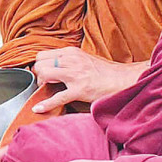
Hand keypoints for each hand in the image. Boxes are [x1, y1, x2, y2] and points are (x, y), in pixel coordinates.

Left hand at [32, 48, 147, 111]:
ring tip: (47, 90)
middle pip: (40, 64)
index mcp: (70, 52)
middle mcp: (71, 60)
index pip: (42, 55)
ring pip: (44, 75)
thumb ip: (67, 60)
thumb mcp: (83, 59)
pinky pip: (57, 98)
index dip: (40, 65)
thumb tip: (50, 66)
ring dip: (41, 85)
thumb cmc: (104, 72)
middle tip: (45, 83)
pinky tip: (38, 108)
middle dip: (39, 75)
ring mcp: (75, 75)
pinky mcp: (79, 90)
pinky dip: (46, 104)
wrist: (124, 80)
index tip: (43, 73)